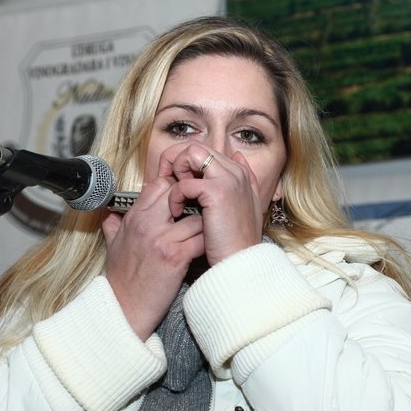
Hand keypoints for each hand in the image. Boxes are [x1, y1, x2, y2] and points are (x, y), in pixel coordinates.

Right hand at [101, 176, 204, 339]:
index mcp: (133, 218)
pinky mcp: (175, 257)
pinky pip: (201, 238)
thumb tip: (111, 211)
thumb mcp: (112, 245)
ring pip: (196, 215)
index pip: (159, 185)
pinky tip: (211, 246)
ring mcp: (161, 239)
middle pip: (178, 192)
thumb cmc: (121, 279)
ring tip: (211, 231)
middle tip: (204, 212)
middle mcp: (146, 224)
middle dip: (194, 200)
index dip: (177, 188)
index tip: (186, 200)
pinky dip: (209, 241)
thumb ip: (113, 224)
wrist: (124, 309)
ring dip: (206, 222)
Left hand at [158, 144, 262, 265]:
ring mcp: (228, 179)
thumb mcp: (243, 207)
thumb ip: (242, 181)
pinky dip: (175, 195)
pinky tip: (177, 212)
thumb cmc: (235, 242)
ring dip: (176, 170)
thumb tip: (236, 156)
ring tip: (175, 195)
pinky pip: (185, 182)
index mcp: (239, 173)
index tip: (173, 181)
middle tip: (167, 184)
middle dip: (175, 162)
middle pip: (196, 147)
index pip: (204, 152)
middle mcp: (235, 171)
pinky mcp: (218, 192)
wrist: (240, 263)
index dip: (184, 162)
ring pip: (191, 153)